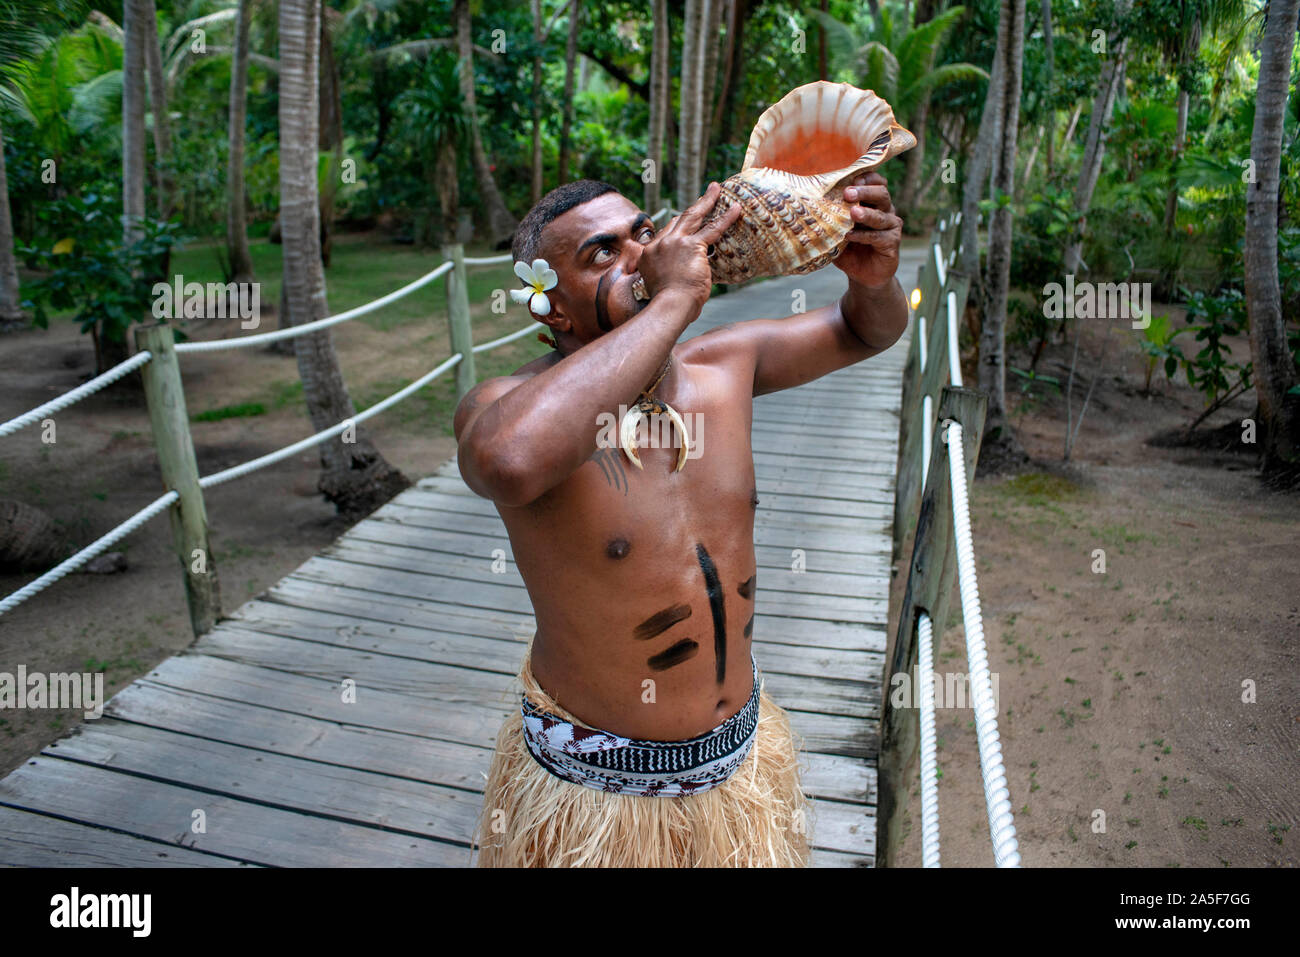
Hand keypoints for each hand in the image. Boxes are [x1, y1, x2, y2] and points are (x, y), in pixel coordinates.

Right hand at [637, 182, 742, 307]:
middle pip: (677, 220)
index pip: (664, 235)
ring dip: (706, 201)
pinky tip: (735, 209)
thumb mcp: (659, 289)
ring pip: (692, 216)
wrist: (669, 307)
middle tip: (704, 195)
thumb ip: (667, 279)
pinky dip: (725, 218)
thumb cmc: (667, 306)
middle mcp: (659, 245)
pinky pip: (712, 228)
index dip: (677, 228)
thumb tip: (678, 283)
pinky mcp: (692, 246)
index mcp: (648, 255)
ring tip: (716, 189)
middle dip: (692, 206)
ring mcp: (674, 243)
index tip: (685, 223)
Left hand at [837, 172, 902, 289]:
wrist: (863, 274)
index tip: (851, 178)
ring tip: (852, 213)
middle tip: (848, 193)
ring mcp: (891, 225)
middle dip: (864, 192)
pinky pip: (879, 236)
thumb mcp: (837, 230)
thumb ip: (831, 217)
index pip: (875, 182)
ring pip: (881, 215)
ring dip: (866, 214)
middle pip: (881, 193)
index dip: (866, 178)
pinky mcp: (892, 242)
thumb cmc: (849, 248)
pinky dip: (864, 236)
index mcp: (873, 201)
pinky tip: (850, 236)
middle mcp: (886, 210)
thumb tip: (808, 205)